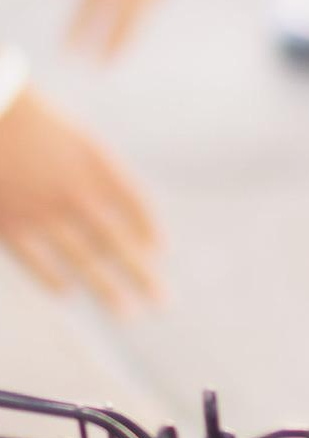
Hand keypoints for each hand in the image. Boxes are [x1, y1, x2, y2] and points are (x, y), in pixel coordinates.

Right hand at [0, 85, 161, 312]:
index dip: (149, 229)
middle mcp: (73, 192)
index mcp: (95, 164)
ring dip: (107, 288)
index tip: (161, 251)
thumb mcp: (76, 141)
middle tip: (164, 302)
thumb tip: (122, 212)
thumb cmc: (33, 124)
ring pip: (82, 259)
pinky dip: (52, 277)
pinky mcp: (8, 225)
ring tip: (127, 312)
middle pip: (116, 241)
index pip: (135, 203)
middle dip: (142, 275)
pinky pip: (35, 259)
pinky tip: (68, 291)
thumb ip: (100, 176)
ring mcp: (39, 212)